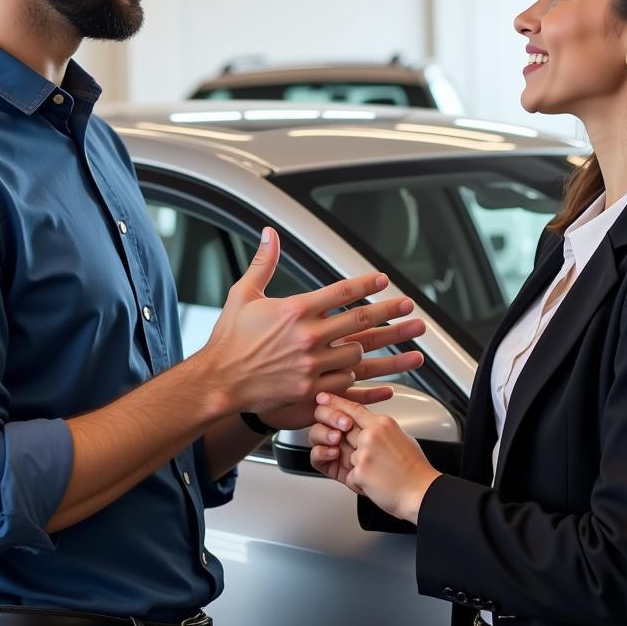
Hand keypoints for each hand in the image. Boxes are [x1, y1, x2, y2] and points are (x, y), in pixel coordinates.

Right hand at [202, 228, 424, 415]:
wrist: (218, 381)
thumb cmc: (229, 340)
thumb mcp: (244, 295)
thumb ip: (263, 263)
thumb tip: (271, 235)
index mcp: (294, 310)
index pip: (341, 292)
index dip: (366, 284)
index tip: (382, 280)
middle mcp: (307, 337)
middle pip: (359, 322)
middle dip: (389, 313)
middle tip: (408, 307)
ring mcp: (310, 366)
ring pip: (357, 354)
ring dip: (375, 347)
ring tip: (399, 344)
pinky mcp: (309, 390)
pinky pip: (346, 383)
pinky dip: (361, 378)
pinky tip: (376, 376)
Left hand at [308, 393, 440, 523]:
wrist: (421, 492)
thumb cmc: (414, 469)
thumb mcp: (401, 437)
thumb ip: (380, 431)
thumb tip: (369, 429)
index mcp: (382, 424)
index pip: (353, 409)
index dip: (335, 403)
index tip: (322, 399)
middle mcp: (371, 435)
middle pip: (342, 431)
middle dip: (341, 440)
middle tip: (343, 443)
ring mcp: (364, 453)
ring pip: (345, 455)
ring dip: (355, 467)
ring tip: (375, 472)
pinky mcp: (359, 472)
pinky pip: (349, 476)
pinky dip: (359, 483)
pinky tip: (375, 484)